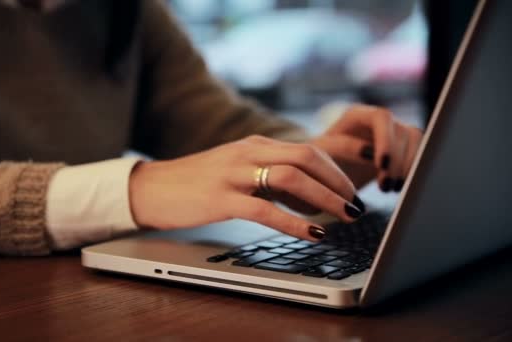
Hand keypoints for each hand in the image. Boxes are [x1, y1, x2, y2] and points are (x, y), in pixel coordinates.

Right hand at [129, 135, 365, 240]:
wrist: (154, 187)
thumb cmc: (197, 183)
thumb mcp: (235, 168)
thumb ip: (267, 172)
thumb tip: (306, 191)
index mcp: (254, 146)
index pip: (306, 149)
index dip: (338, 166)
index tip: (357, 184)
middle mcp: (248, 153)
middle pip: (306, 157)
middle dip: (339, 181)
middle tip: (356, 204)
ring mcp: (234, 174)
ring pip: (291, 178)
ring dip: (325, 198)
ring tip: (344, 217)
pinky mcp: (221, 198)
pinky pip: (265, 209)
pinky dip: (294, 222)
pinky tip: (312, 234)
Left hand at [311, 104, 423, 191]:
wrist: (327, 168)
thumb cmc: (320, 160)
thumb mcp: (322, 154)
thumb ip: (340, 149)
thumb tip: (367, 154)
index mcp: (356, 115)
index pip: (381, 118)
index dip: (385, 140)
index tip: (382, 165)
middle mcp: (378, 119)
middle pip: (401, 131)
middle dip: (397, 160)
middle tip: (386, 186)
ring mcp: (393, 131)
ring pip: (414, 141)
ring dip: (407, 166)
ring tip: (389, 188)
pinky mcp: (403, 145)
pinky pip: (419, 152)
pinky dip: (413, 170)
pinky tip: (398, 186)